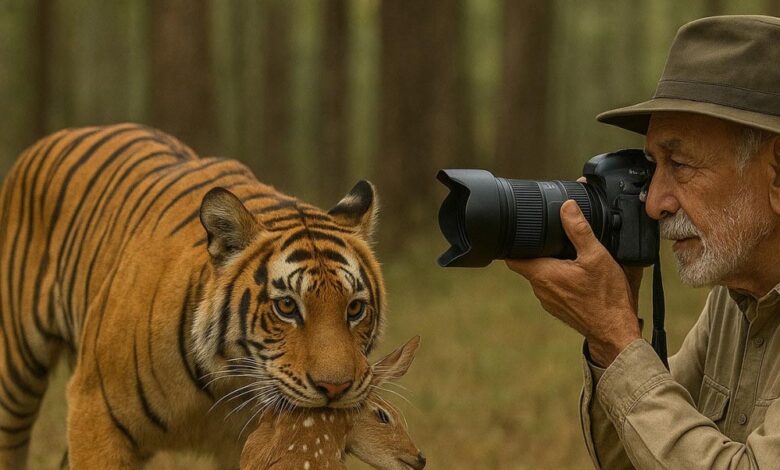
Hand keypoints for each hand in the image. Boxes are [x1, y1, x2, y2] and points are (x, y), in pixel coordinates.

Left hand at [506, 200, 640, 366]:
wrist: (616, 332)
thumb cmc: (606, 297)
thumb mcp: (596, 256)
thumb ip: (579, 230)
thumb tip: (567, 207)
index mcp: (542, 274)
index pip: (512, 257)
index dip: (514, 242)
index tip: (521, 232)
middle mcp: (540, 290)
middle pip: (529, 264)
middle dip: (539, 250)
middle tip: (555, 239)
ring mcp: (549, 301)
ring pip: (542, 276)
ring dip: (552, 265)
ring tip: (569, 255)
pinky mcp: (560, 308)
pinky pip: (554, 288)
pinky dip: (561, 279)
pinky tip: (578, 274)